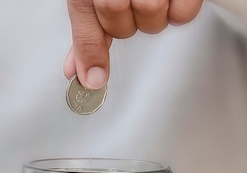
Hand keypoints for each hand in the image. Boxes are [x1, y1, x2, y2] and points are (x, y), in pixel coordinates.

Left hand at [64, 0, 203, 88]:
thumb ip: (87, 32)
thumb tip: (76, 70)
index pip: (87, 27)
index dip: (89, 54)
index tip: (93, 80)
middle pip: (120, 25)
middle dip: (126, 24)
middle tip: (130, 6)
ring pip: (151, 18)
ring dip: (153, 16)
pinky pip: (182, 12)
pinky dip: (179, 10)